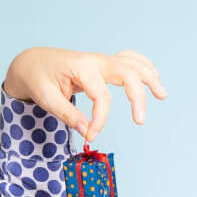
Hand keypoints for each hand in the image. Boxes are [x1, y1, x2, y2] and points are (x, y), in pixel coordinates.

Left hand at [3, 47, 167, 141]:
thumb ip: (68, 115)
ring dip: (149, 78)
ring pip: (132, 64)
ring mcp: (101, 59)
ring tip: (163, 96)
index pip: (101, 96)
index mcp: (81, 68)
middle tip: (140, 121)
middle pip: (127, 73)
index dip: (100, 120)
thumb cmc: (38, 79)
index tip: (91, 137)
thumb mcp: (46, 98)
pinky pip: (128, 59)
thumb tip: (87, 131)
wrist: (33, 61)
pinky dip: (143, 65)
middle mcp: (95, 60)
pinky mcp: (102, 62)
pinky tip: (154, 74)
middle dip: (137, 97)